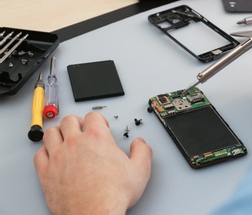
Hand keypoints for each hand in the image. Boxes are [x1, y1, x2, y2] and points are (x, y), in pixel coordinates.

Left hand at [34, 112, 151, 214]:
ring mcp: (58, 157)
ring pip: (51, 133)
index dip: (98, 119)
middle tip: (81, 129)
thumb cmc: (112, 195)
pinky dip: (45, 151)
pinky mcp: (46, 173)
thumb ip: (142, 152)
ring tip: (64, 138)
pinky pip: (39, 154)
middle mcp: (75, 143)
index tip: (100, 125)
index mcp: (97, 138)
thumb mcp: (140, 171)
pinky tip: (51, 155)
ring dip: (58, 133)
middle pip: (69, 120)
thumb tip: (140, 144)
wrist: (95, 214)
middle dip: (76, 122)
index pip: (93, 116)